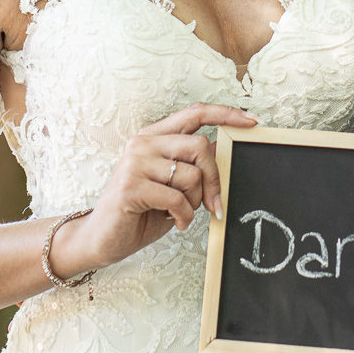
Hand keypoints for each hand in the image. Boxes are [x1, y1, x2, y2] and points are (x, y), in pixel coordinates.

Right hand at [52, 103, 255, 277]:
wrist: (102, 238)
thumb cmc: (140, 211)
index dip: (225, 114)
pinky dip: (184, 216)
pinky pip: (177, 199)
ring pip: (191, 175)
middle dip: (214, 179)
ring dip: (195, 203)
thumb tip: (222, 148)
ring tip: (180, 214)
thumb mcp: (172, 184)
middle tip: (213, 204)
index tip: (251, 121)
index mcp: (154, 137)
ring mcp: (135, 163)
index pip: (195, 113)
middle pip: (200, 147)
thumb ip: (192, 164)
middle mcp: (143, 143)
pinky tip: (174, 222)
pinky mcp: (131, 186)